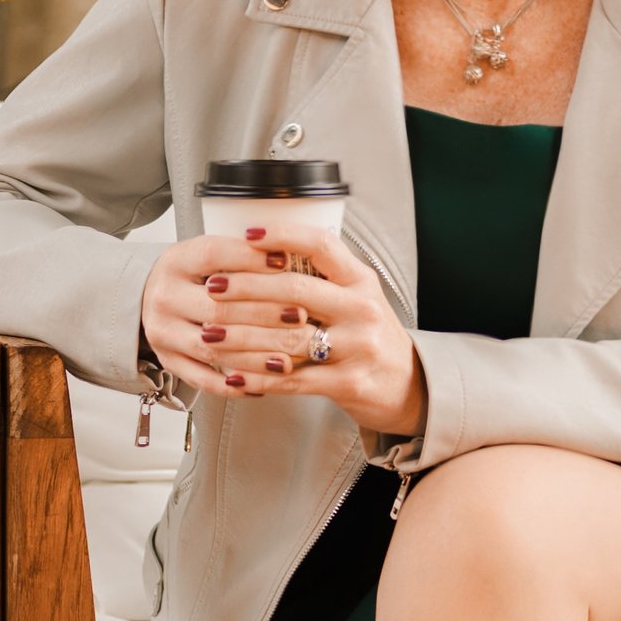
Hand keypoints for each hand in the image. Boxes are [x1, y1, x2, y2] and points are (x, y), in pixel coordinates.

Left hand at [140, 229, 423, 438]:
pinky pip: (294, 379)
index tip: (247, 234)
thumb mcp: (357, 298)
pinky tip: (234, 375)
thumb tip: (263, 254)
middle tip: (212, 288)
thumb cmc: (370, 338)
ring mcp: (358, 347)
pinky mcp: (351, 382)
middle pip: (294, 289)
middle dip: (245, 287)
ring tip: (210, 335)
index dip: (282, 235)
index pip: (321, 245)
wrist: (409, 386)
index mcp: (360, 280)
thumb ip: (321, 278)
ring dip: (242, 337)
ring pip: (288, 338)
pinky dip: (259, 378)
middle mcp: (362, 308)